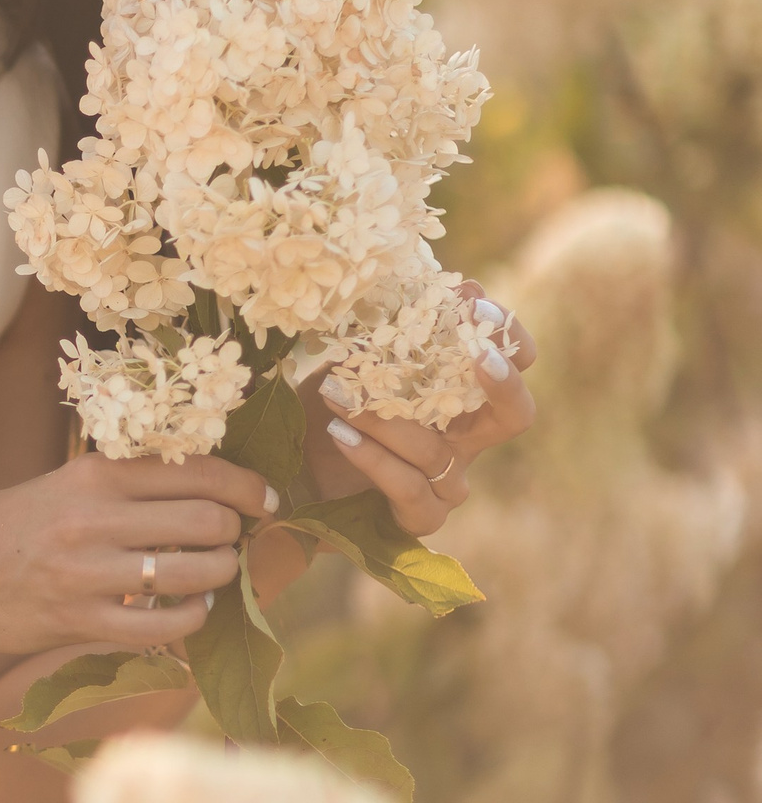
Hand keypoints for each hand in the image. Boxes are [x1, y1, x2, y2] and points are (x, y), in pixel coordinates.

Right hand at [0, 443, 278, 657]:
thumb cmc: (10, 527)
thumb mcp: (64, 484)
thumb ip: (125, 483)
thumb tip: (205, 489)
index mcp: (94, 474)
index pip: (197, 471)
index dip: (246, 486)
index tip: (265, 499)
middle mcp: (94, 519)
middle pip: (207, 520)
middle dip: (234, 532)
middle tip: (232, 540)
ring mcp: (88, 573)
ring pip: (194, 571)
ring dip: (220, 574)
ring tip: (216, 574)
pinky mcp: (81, 622)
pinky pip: (163, 625)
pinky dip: (191, 617)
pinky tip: (191, 610)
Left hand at [300, 286, 536, 537]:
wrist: (284, 472)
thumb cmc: (327, 408)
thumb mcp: (354, 359)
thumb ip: (396, 328)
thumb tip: (452, 284)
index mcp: (460, 395)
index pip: (515, 362)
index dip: (508, 334)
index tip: (476, 305)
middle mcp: (466, 441)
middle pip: (517, 415)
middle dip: (502, 380)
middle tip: (476, 351)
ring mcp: (447, 484)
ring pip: (436, 451)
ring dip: (386, 420)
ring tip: (337, 396)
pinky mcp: (419, 518)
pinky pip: (409, 489)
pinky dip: (374, 460)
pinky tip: (341, 435)